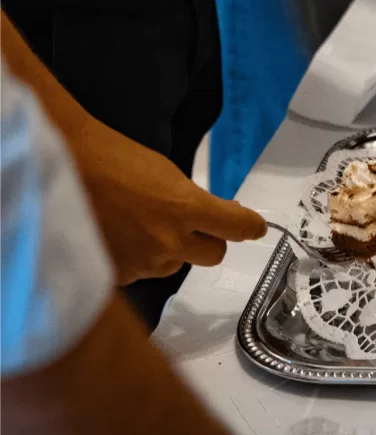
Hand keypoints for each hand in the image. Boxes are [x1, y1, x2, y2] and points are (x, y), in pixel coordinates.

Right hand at [72, 117, 265, 283]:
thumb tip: (211, 217)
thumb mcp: (167, 174)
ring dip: (169, 250)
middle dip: (209, 240)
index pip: (239, 227)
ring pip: (175, 264)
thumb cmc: (116, 159)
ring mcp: (143, 263)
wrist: (61, 167)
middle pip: (213, 255)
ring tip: (140, 225)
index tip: (255, 227)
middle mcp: (170, 242)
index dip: (250, 226)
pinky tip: (120, 236)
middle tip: (192, 224)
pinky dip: (137, 258)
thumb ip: (193, 202)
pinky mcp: (118, 276)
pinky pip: (142, 272)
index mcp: (188, 209)